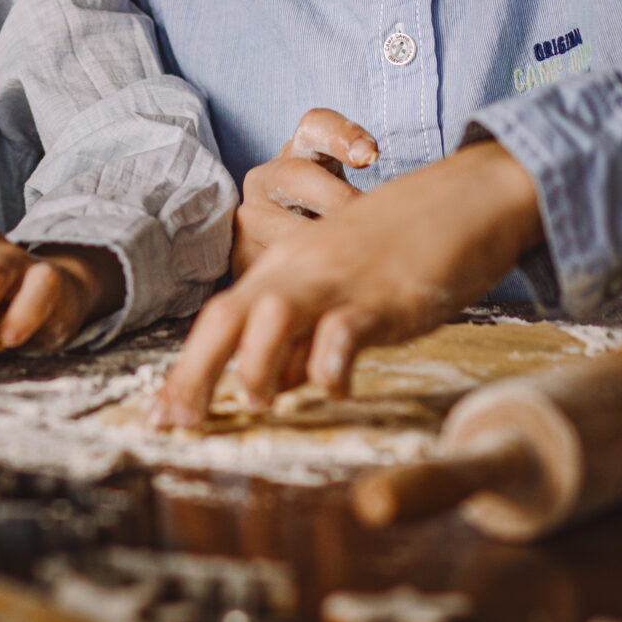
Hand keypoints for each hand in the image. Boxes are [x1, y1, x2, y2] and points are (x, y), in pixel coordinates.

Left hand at [151, 142, 543, 429]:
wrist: (460, 199)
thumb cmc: (397, 252)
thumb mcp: (338, 292)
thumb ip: (304, 333)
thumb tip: (274, 387)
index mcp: (282, 271)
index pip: (218, 321)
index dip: (186, 370)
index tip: (161, 417)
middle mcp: (297, 272)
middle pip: (225, 317)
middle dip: (194, 372)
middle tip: (178, 421)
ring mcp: (338, 280)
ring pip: (272, 315)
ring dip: (256, 363)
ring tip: (257, 402)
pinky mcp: (383, 294)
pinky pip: (344, 330)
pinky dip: (331, 366)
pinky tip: (336, 389)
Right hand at [232, 108, 379, 274]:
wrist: (280, 250)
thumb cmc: (332, 216)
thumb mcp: (349, 190)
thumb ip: (371, 190)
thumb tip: (413, 197)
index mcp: (298, 151)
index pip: (316, 126)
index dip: (343, 135)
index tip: (371, 156)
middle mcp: (266, 178)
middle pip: (296, 175)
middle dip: (336, 201)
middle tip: (366, 224)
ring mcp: (251, 217)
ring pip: (283, 225)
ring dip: (320, 246)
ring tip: (351, 263)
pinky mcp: (242, 254)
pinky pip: (273, 265)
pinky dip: (305, 277)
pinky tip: (329, 290)